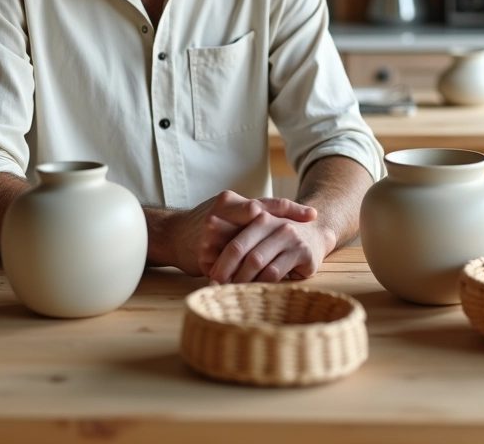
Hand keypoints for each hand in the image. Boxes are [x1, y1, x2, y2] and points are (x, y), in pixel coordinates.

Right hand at [166, 190, 316, 277]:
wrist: (171, 235)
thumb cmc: (206, 221)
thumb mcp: (226, 209)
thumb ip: (249, 212)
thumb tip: (284, 218)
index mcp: (228, 202)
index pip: (265, 205)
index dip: (290, 210)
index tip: (312, 215)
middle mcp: (220, 217)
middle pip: (259, 226)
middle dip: (283, 233)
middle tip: (306, 240)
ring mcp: (211, 239)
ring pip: (246, 251)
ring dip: (266, 259)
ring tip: (290, 263)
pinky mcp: (204, 258)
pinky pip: (232, 269)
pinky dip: (247, 274)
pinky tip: (264, 280)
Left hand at [208, 215, 334, 284]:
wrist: (316, 233)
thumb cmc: (280, 237)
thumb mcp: (260, 232)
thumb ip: (238, 240)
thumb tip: (205, 256)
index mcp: (259, 216)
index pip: (233, 239)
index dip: (220, 260)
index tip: (210, 277)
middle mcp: (273, 223)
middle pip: (240, 250)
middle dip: (225, 271)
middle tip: (215, 288)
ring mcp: (289, 236)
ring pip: (256, 262)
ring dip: (241, 280)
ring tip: (231, 292)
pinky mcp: (302, 252)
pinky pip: (274, 271)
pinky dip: (260, 284)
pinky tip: (253, 292)